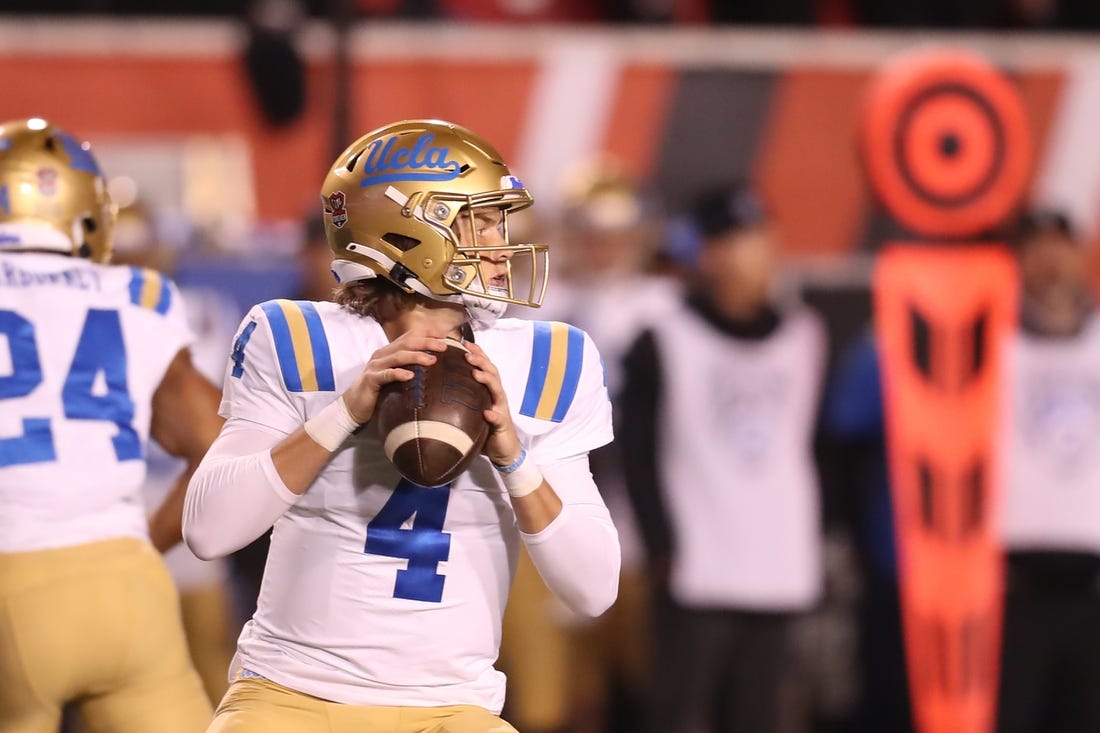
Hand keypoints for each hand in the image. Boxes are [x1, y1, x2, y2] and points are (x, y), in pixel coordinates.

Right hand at [342, 333, 448, 423]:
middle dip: (426, 343)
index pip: (409, 336)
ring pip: (397, 356)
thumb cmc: (379, 391)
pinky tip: (410, 376)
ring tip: (432, 360)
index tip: (444, 334)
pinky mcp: (370, 380)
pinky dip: (398, 373)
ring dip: (416, 356)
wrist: (353, 406)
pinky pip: (386, 375)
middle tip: (444, 346)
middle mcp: (382, 355)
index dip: (426, 333)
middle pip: (406, 343)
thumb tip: (435, 365)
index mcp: (389, 351)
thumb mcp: (395, 376)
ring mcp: (375, 366)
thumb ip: (410, 368)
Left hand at [464, 341, 522, 465]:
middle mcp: (497, 396)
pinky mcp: (503, 425)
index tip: (463, 342)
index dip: (476, 353)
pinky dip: (494, 415)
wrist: (503, 450)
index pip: (484, 367)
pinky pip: (499, 419)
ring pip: (497, 390)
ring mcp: (501, 409)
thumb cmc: (485, 428)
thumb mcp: (471, 409)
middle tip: (466, 353)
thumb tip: (436, 387)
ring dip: (487, 380)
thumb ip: (461, 398)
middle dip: (480, 361)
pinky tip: (488, 413)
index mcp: (489, 391)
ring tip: (476, 374)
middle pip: (492, 373)